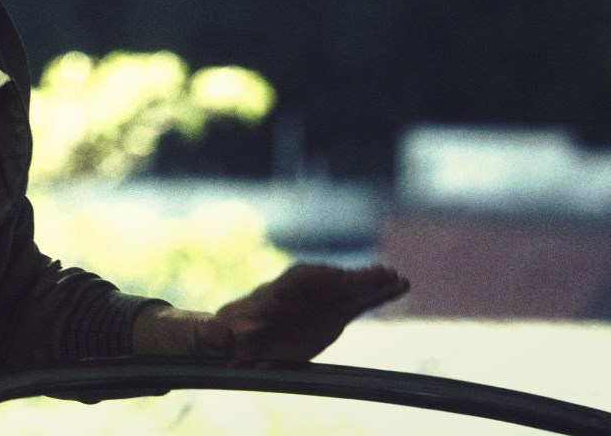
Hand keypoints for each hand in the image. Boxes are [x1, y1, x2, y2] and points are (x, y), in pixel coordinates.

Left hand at [196, 262, 409, 363]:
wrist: (240, 337)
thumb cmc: (227, 335)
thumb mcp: (217, 337)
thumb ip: (215, 336)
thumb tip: (209, 334)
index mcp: (272, 296)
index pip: (294, 280)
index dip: (314, 276)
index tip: (334, 274)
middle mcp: (300, 294)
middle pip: (328, 282)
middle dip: (352, 278)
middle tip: (379, 273)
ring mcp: (319, 302)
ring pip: (348, 290)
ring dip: (372, 284)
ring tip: (399, 279)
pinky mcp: (334, 314)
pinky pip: (359, 303)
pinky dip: (379, 296)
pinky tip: (401, 287)